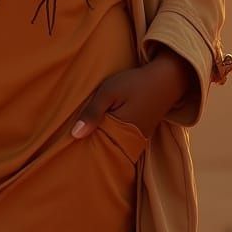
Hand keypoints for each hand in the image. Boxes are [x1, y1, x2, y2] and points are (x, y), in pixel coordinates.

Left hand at [69, 59, 185, 142]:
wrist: (165, 80)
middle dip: (90, 148)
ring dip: (100, 143)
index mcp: (122, 132)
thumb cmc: (134, 83)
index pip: (97, 147)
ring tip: (82, 143)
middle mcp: (132, 142)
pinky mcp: (140, 136)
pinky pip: (121, 143)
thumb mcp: (109, 92)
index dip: (83, 146)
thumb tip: (75, 135)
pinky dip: (110, 139)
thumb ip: (92, 112)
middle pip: (105, 151)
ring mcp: (137, 141)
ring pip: (113, 147)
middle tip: (71, 148)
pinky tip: (99, 135)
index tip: (67, 146)